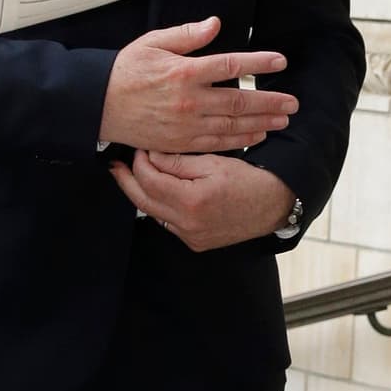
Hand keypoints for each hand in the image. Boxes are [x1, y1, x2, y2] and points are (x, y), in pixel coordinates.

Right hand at [99, 14, 298, 151]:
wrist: (98, 105)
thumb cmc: (125, 70)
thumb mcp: (153, 43)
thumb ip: (187, 35)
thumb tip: (215, 24)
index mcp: (185, 72)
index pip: (231, 65)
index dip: (259, 62)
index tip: (280, 61)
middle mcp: (190, 101)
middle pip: (240, 102)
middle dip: (270, 102)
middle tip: (293, 103)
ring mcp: (185, 125)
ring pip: (232, 126)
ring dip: (261, 123)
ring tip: (283, 121)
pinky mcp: (179, 142)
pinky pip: (216, 143)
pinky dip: (239, 140)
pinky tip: (256, 136)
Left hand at [110, 151, 295, 252]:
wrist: (274, 205)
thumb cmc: (248, 180)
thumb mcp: (213, 162)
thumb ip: (177, 162)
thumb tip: (150, 155)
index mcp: (192, 201)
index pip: (150, 180)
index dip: (139, 162)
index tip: (138, 148)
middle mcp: (188, 224)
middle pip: (143, 201)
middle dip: (126, 181)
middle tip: (115, 165)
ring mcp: (190, 237)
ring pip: (153, 213)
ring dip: (141, 194)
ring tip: (131, 175)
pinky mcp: (195, 242)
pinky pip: (167, 223)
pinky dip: (159, 206)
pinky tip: (157, 192)